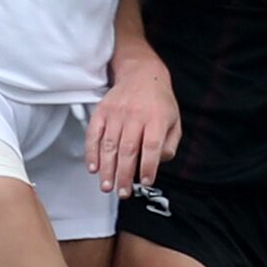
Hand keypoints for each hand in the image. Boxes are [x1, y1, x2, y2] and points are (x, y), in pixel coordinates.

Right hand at [85, 56, 181, 197]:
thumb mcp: (174, 121)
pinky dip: (91, 153)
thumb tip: (157, 163)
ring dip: (107, 169)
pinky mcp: (102, 111)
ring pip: (110, 145)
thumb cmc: (158, 102)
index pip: (152, 146)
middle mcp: (135, 115)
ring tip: (107, 186)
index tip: (145, 181)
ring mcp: (116, 113)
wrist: (142, 74)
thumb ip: (169, 145)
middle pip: (128, 149)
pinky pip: (94, 134)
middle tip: (122, 192)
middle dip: (124, 175)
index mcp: (157, 119)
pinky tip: (93, 167)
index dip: (148, 166)